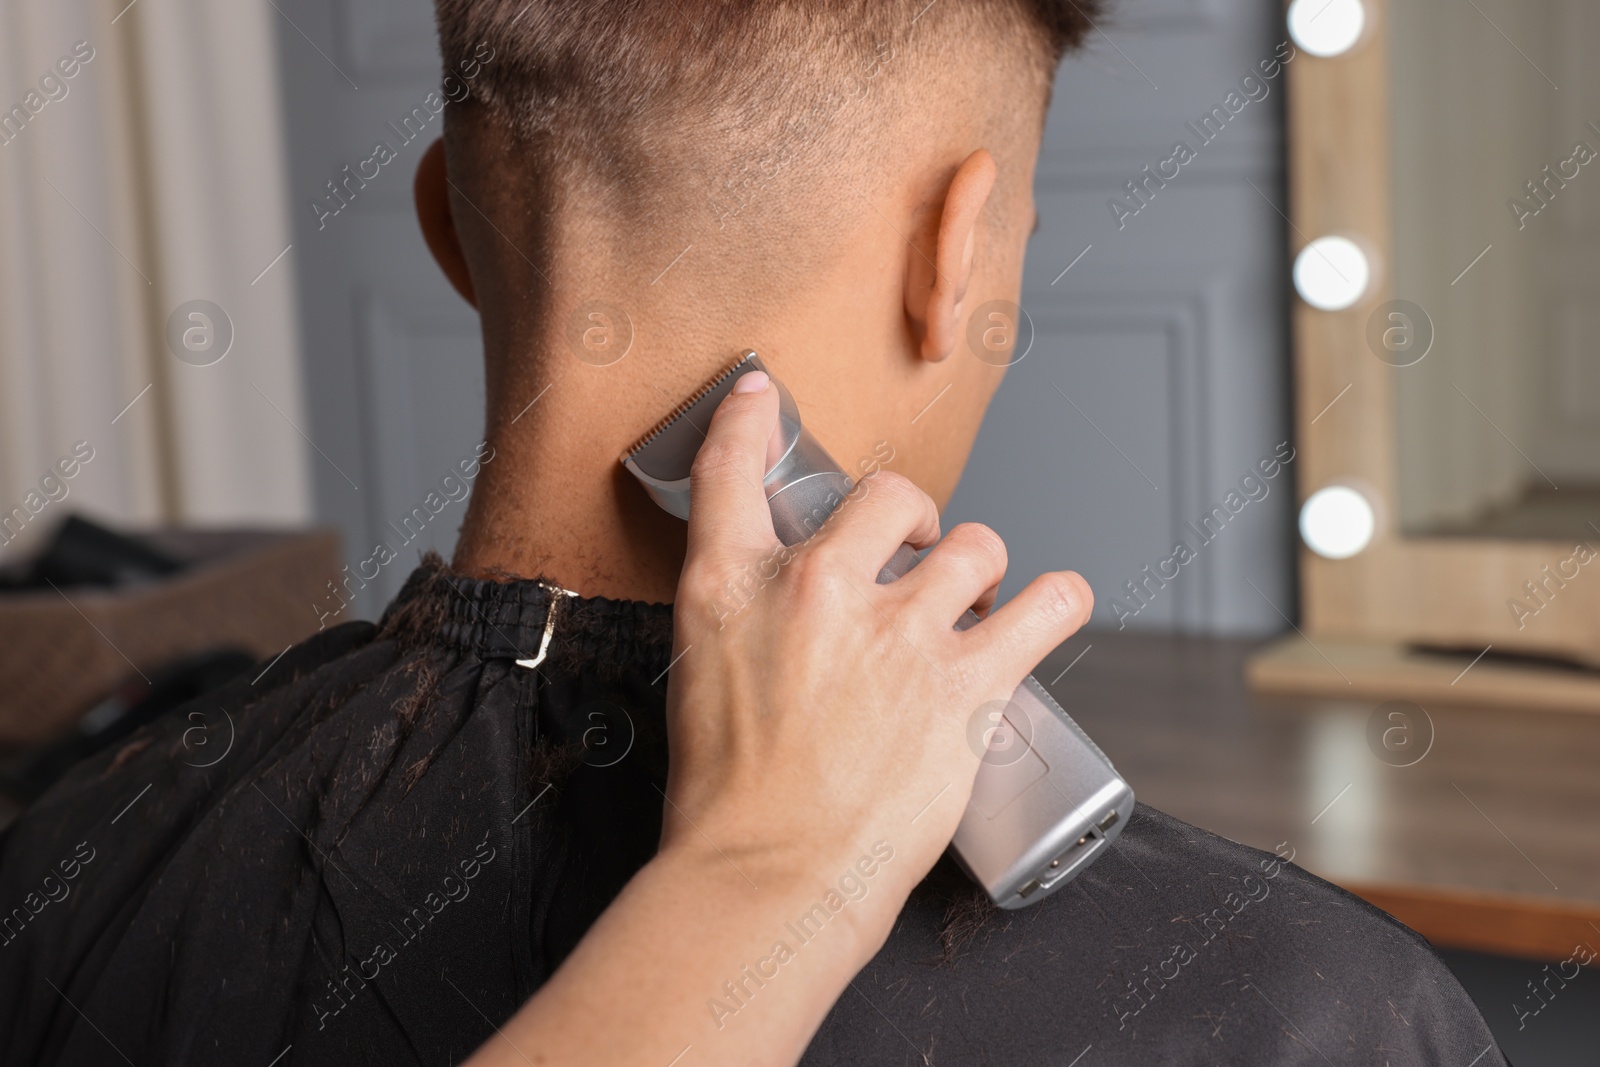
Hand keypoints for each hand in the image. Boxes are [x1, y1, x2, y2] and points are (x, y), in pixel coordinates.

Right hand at [660, 369, 1093, 958]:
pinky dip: (1059, 600)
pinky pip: (1049, 605)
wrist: (764, 876)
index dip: (746, 419)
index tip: (759, 397)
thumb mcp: (698, 682)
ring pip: (976, 545)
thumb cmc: (726, 801)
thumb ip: (741, 623)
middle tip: (915, 556)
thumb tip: (786, 610)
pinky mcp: (966, 681)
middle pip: (890, 494)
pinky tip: (1052, 606)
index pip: (731, 470)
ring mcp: (897, 629)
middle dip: (911, 518)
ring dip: (981, 572)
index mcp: (732, 585)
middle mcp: (816, 585)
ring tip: (977, 607)